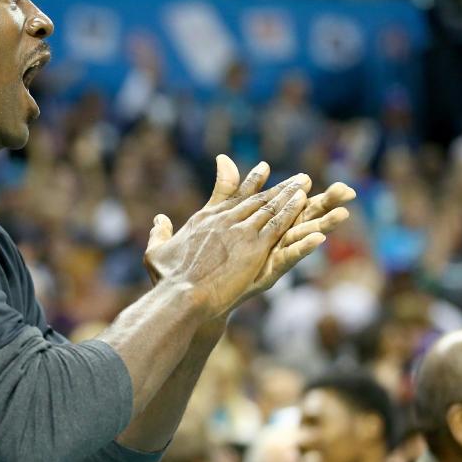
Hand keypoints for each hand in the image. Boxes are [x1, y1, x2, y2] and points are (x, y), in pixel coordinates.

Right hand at [143, 157, 310, 319]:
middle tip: (297, 178)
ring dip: (289, 195)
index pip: (232, 195)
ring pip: (270, 208)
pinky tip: (304, 202)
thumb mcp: (156, 250)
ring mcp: (240, 232)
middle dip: (279, 188)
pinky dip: (292, 211)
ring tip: (305, 183)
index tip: (264, 168)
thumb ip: (161, 232)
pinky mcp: (254, 248)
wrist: (182, 294)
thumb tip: (159, 218)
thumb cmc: (167, 278)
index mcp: (204, 219)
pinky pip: (278, 225)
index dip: (250, 181)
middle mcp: (224, 220)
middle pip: (256, 199)